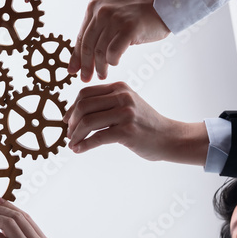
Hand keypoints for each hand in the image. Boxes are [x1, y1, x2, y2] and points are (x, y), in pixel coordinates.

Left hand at [64, 82, 207, 163]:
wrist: (169, 137)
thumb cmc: (144, 124)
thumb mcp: (127, 104)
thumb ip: (107, 103)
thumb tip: (75, 113)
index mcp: (120, 88)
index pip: (85, 93)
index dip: (72, 108)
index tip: (67, 121)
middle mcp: (122, 97)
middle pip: (83, 106)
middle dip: (72, 122)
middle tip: (69, 134)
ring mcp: (125, 113)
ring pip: (87, 122)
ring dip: (75, 135)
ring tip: (72, 143)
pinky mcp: (127, 131)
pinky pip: (97, 137)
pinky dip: (84, 145)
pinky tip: (78, 150)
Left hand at [69, 0, 169, 81]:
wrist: (164, 5)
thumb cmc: (139, 14)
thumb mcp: (113, 15)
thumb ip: (98, 30)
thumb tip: (82, 56)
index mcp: (94, 6)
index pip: (81, 36)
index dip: (76, 56)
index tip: (73, 71)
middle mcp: (102, 11)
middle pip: (88, 45)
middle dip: (86, 65)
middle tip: (85, 78)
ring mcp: (115, 18)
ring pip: (99, 50)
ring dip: (100, 67)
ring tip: (102, 75)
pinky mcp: (128, 28)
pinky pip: (113, 52)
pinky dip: (112, 61)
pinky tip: (115, 63)